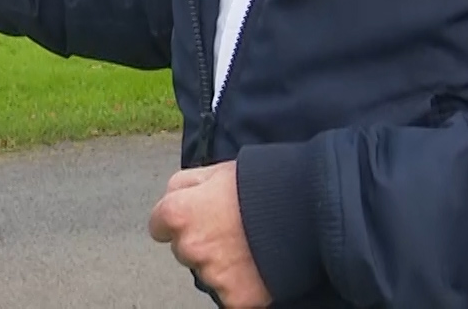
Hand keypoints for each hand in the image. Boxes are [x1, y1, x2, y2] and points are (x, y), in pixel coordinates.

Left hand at [148, 162, 270, 308]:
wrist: (308, 210)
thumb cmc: (261, 184)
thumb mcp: (216, 171)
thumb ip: (184, 185)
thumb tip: (171, 198)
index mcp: (178, 214)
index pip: (159, 225)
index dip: (181, 219)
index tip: (198, 217)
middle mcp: (190, 248)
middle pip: (185, 250)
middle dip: (202, 241)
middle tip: (233, 229)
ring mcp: (212, 276)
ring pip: (208, 272)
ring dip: (223, 264)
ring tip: (251, 245)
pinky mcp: (236, 298)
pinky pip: (231, 294)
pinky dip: (243, 284)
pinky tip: (259, 264)